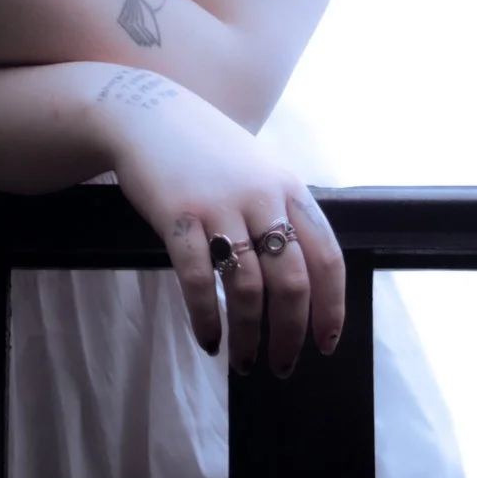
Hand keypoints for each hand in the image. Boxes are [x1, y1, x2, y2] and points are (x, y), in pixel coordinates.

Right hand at [89, 68, 344, 375]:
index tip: (325, 343)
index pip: (327, 257)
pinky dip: (207, 318)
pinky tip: (208, 339)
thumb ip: (280, 211)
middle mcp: (261, 197)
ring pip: (248, 289)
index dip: (331, 307)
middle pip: (292, 282)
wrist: (145, 112)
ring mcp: (219, 206)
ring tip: (243, 361)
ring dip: (249, 336)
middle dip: (290, 334)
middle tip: (281, 365)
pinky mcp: (178, 216)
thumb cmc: (204, 148)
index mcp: (288, 187)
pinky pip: (200, 280)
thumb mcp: (257, 169)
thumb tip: (301, 279)